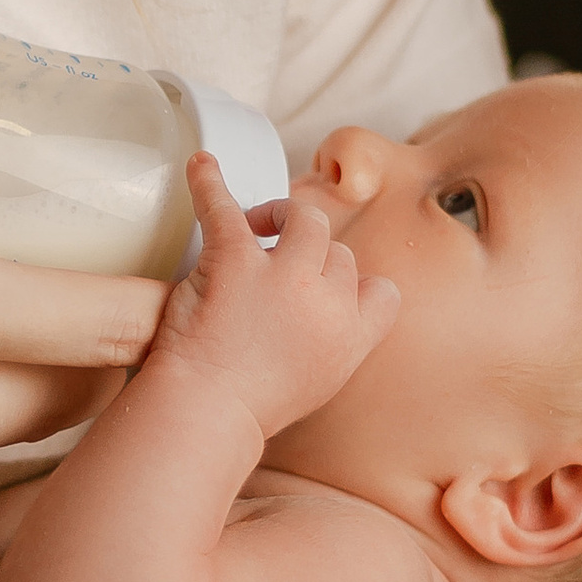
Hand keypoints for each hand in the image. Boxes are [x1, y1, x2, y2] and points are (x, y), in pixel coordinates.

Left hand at [148, 155, 399, 441]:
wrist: (203, 415)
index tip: (322, 287)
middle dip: (308, 251)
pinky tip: (201, 167)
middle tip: (269, 260)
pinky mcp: (235, 261)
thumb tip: (329, 314)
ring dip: (279, 214)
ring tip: (252, 224)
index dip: (350, 283)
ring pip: (304, 218)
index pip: (380, 290)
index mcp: (351, 340)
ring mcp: (284, 278)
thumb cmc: (246, 407)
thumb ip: (332, 345)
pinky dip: (210, 183)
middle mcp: (327, 304)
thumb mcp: (316, 385)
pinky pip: (225, 206)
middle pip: (337, 251)